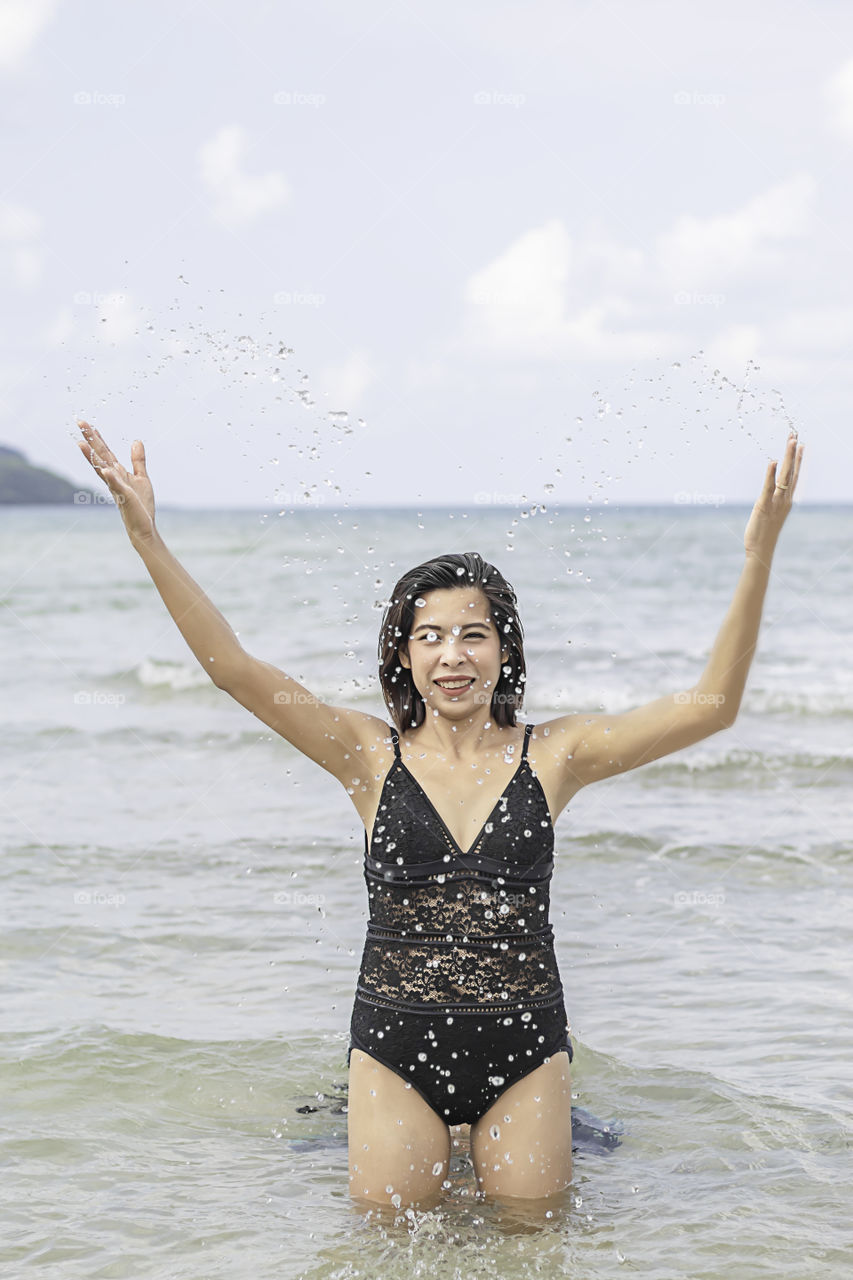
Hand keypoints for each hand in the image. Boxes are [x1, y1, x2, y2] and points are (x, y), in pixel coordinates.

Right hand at [76, 420, 155, 543]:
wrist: (143, 526)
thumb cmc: (141, 504)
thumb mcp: (141, 478)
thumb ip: (138, 460)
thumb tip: (136, 441)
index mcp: (116, 473)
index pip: (105, 453)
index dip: (97, 439)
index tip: (88, 424)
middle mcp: (113, 478)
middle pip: (99, 456)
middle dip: (90, 440)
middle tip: (79, 423)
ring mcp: (117, 487)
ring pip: (102, 469)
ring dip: (92, 457)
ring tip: (81, 443)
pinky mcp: (125, 497)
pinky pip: (117, 486)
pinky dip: (112, 478)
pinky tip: (106, 470)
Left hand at [743, 431, 803, 562]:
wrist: (761, 549)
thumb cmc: (764, 532)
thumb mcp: (771, 512)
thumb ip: (773, 500)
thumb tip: (773, 491)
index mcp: (786, 499)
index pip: (795, 475)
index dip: (798, 459)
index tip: (800, 443)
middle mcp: (784, 498)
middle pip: (792, 471)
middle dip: (794, 452)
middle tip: (795, 434)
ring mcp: (776, 501)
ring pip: (784, 476)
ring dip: (788, 458)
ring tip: (791, 441)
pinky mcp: (764, 505)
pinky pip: (768, 487)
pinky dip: (771, 474)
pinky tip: (773, 462)